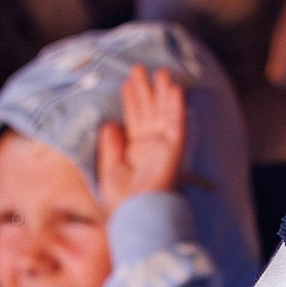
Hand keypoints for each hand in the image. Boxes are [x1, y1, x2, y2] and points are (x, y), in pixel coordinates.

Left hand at [96, 67, 186, 214]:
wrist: (135, 219)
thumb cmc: (122, 202)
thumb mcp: (108, 171)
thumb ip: (109, 147)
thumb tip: (110, 124)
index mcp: (135, 150)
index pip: (134, 119)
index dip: (132, 99)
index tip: (128, 81)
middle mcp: (151, 146)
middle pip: (149, 112)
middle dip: (146, 90)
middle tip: (140, 67)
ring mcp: (164, 148)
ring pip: (165, 114)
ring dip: (164, 93)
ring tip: (161, 71)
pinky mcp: (174, 152)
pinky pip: (177, 126)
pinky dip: (177, 109)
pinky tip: (175, 91)